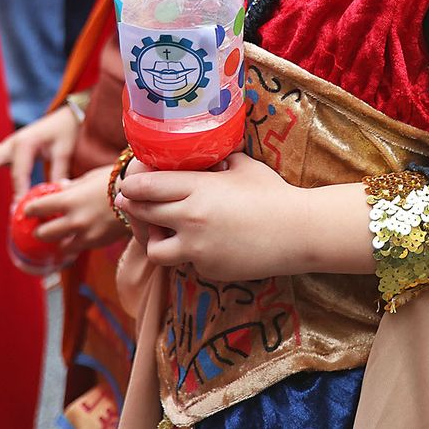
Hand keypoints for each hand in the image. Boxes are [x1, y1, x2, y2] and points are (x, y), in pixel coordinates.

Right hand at [0, 105, 78, 201]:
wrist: (65, 116)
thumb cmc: (65, 133)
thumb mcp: (64, 152)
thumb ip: (59, 174)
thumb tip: (57, 195)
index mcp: (25, 143)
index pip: (18, 173)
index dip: (18, 192)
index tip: (18, 210)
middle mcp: (11, 143)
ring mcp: (5, 145)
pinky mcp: (4, 149)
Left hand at [27, 165, 124, 254]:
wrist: (143, 195)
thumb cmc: (116, 180)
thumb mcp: (89, 178)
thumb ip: (71, 188)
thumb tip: (59, 189)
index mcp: (69, 200)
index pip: (36, 208)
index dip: (30, 209)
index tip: (28, 210)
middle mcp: (73, 220)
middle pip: (43, 233)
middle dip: (40, 230)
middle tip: (42, 225)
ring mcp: (85, 234)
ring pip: (59, 246)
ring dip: (57, 240)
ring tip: (60, 234)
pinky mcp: (97, 243)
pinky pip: (78, 248)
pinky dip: (75, 244)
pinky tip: (78, 236)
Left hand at [116, 153, 371, 279]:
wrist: (298, 232)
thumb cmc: (273, 194)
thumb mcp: (243, 166)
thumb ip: (217, 161)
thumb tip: (204, 157)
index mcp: (197, 189)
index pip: (146, 187)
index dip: (132, 185)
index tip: (130, 184)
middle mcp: (190, 219)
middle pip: (142, 214)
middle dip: (135, 208)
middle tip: (135, 203)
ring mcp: (196, 249)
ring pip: (154, 249)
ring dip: (155, 239)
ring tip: (166, 231)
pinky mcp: (207, 270)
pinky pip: (186, 262)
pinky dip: (189, 254)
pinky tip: (206, 244)